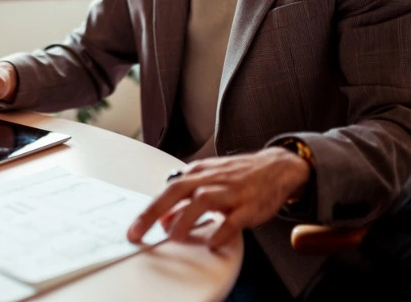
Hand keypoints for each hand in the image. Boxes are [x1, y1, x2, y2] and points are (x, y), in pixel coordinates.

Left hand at [127, 147, 310, 248]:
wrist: (276, 168)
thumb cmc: (238, 176)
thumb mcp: (208, 182)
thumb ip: (185, 200)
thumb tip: (162, 219)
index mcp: (198, 173)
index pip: (167, 189)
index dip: (149, 209)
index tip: (135, 227)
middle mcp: (211, 179)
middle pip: (177, 190)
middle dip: (154, 212)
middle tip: (139, 231)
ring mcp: (230, 191)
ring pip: (203, 201)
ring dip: (185, 219)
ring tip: (175, 237)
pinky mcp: (249, 205)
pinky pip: (234, 219)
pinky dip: (221, 231)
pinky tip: (212, 242)